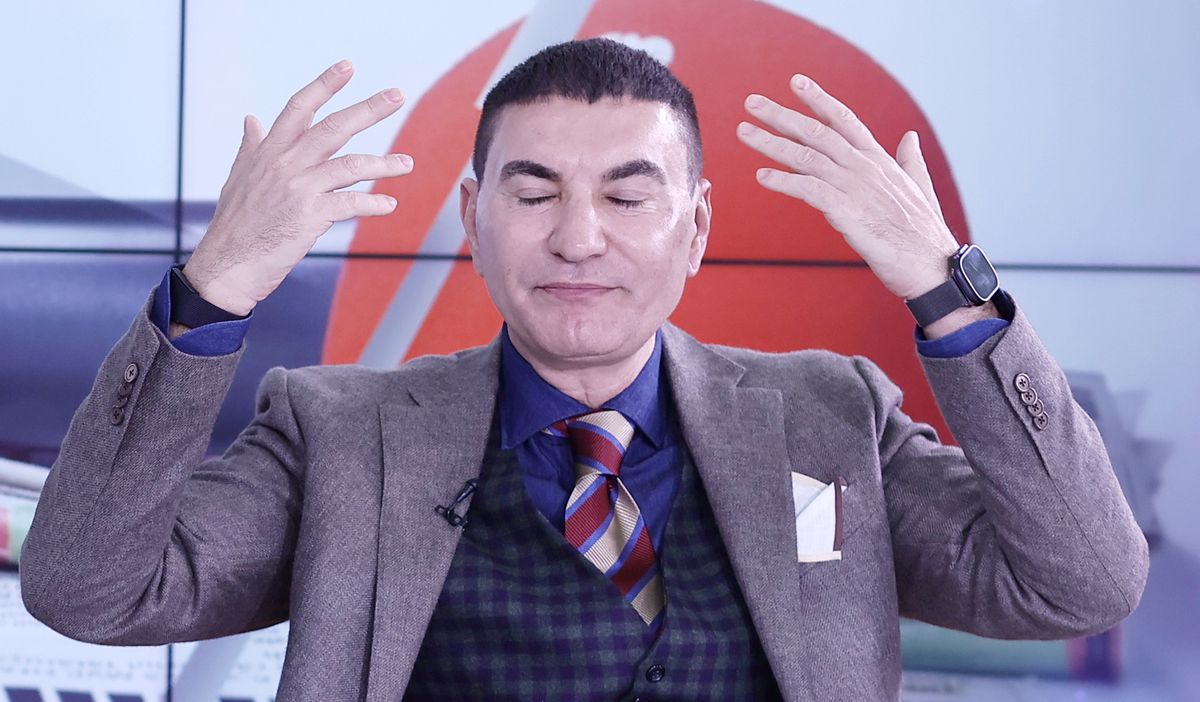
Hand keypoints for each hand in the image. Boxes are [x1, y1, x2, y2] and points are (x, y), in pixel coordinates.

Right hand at [183, 60, 413, 315]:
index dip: (324, 85)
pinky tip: (389, 205)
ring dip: (384, 163)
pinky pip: (350, 203)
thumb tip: (251, 118)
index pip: (299, 108)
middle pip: (333, 127)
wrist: (227, 265)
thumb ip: (251, 147)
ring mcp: (298, 188)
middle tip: (397, 95)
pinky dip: (372, 204)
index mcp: (268, 151)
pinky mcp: (309, 215)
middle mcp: (284, 163)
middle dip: (368, 109)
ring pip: (350, 165)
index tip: (348, 66)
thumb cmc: (235, 224)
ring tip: (408, 164)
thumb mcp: (238, 177)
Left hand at [735, 74, 958, 300]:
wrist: (934, 268)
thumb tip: (910, 136)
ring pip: (806, 157)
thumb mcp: (919, 188)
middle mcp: (865, 167)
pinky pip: (809, 191)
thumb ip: (910, 161)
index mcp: (880, 160)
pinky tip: (762, 176)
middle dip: (782, 115)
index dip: (819, 100)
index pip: (845, 120)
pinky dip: (784, 181)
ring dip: (771, 143)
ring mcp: (856, 188)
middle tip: (752, 102)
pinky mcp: (848, 213)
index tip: (795, 82)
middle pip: (817, 132)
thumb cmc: (924, 235)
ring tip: (744, 132)